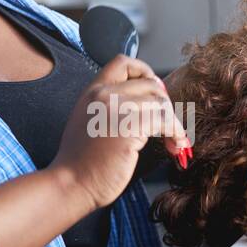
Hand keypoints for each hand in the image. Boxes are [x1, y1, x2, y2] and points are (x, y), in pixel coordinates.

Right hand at [51, 54, 190, 210]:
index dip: (145, 72)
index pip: (123, 62)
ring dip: (173, 122)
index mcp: (92, 92)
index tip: (154, 92)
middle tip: (167, 125)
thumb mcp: (89, 122)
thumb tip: (144, 104)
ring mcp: (116, 109)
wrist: (71, 184)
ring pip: (160, 103)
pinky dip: (175, 132)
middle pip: (151, 84)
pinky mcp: (129, 126)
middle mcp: (104, 95)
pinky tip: (175, 145)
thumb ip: (109, 107)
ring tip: (174, 140)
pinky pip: (164, 121)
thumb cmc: (81, 163)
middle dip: (165, 105)